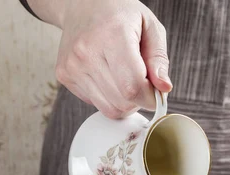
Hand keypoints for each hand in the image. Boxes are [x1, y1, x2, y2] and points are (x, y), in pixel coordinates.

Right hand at [55, 0, 171, 117]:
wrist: (82, 4)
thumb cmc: (120, 14)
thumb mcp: (149, 27)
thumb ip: (159, 59)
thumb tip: (164, 88)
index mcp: (112, 35)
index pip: (133, 87)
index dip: (150, 98)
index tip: (156, 93)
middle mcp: (87, 52)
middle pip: (122, 102)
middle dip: (139, 101)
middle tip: (141, 83)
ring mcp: (72, 65)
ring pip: (109, 109)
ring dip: (124, 102)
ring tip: (125, 80)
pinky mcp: (64, 75)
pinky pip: (96, 104)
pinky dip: (107, 97)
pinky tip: (108, 76)